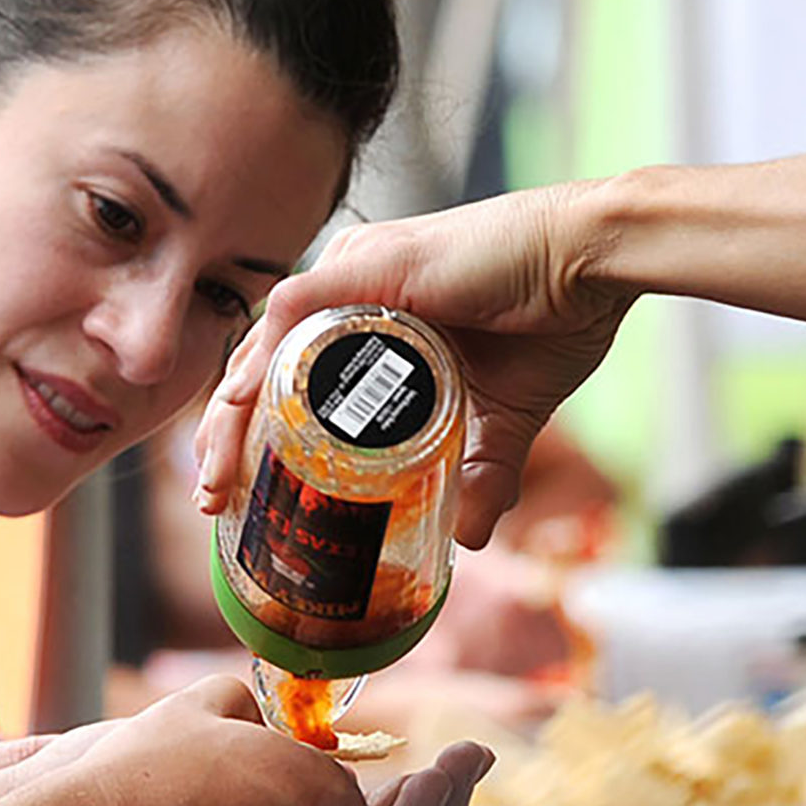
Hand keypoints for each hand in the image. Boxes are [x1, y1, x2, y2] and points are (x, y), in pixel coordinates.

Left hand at [193, 183, 633, 547]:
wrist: (594, 265)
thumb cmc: (555, 318)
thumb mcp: (508, 417)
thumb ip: (485, 473)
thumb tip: (475, 540)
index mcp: (372, 318)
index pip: (288, 378)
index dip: (253, 433)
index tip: (239, 490)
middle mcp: (351, 292)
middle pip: (261, 366)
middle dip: (226, 434)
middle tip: (211, 498)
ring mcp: (356, 275)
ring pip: (266, 345)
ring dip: (232, 412)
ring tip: (218, 474)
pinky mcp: (372, 266)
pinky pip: (293, 309)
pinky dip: (262, 358)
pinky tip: (240, 406)